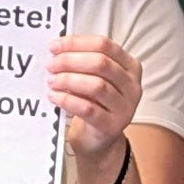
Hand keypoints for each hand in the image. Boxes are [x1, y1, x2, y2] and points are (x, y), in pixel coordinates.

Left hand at [48, 32, 143, 183]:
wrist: (99, 140)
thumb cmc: (95, 103)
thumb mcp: (94, 78)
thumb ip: (82, 61)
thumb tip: (57, 48)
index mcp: (129, 66)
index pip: (104, 45)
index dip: (76, 43)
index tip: (55, 46)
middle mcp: (132, 85)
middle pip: (101, 63)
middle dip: (70, 61)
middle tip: (51, 65)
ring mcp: (125, 107)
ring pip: (96, 85)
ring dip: (69, 80)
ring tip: (52, 82)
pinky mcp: (112, 125)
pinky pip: (88, 109)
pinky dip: (68, 100)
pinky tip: (55, 97)